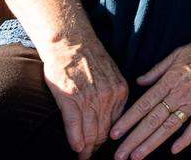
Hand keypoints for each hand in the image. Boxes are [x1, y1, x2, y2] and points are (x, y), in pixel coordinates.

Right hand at [38, 38, 128, 159]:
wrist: (71, 42)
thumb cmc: (89, 58)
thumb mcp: (112, 75)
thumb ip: (114, 94)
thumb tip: (112, 116)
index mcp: (120, 91)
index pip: (116, 123)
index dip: (109, 139)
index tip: (103, 148)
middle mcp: (107, 97)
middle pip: (104, 131)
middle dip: (97, 147)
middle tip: (90, 158)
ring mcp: (89, 98)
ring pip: (89, 131)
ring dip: (86, 148)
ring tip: (83, 157)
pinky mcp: (70, 98)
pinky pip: (74, 124)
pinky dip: (75, 138)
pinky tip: (76, 148)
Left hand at [110, 38, 190, 158]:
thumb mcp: (175, 54)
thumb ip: (156, 70)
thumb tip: (139, 82)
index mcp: (169, 81)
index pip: (144, 104)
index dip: (128, 120)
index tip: (115, 133)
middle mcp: (180, 94)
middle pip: (153, 120)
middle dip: (134, 139)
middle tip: (119, 155)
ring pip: (170, 127)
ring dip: (152, 143)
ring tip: (137, 156)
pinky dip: (186, 139)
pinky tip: (174, 150)